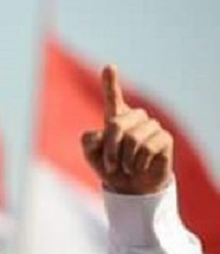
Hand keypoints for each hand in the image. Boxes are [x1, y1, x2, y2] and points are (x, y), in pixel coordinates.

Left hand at [81, 65, 173, 194]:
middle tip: (110, 164)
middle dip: (109, 148)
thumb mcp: (92, 155)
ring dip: (124, 159)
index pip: (113, 97)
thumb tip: (100, 133)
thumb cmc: (110, 167)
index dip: (110, 82)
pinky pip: (147, 148)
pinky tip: (139, 167)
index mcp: (115, 117)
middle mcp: (134, 117)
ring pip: (132, 138)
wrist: (130, 187)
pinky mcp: (164, 138)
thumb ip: (89, 141)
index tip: (109, 66)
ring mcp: (151, 126)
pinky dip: (138, 163)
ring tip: (126, 167)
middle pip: (116, 125)